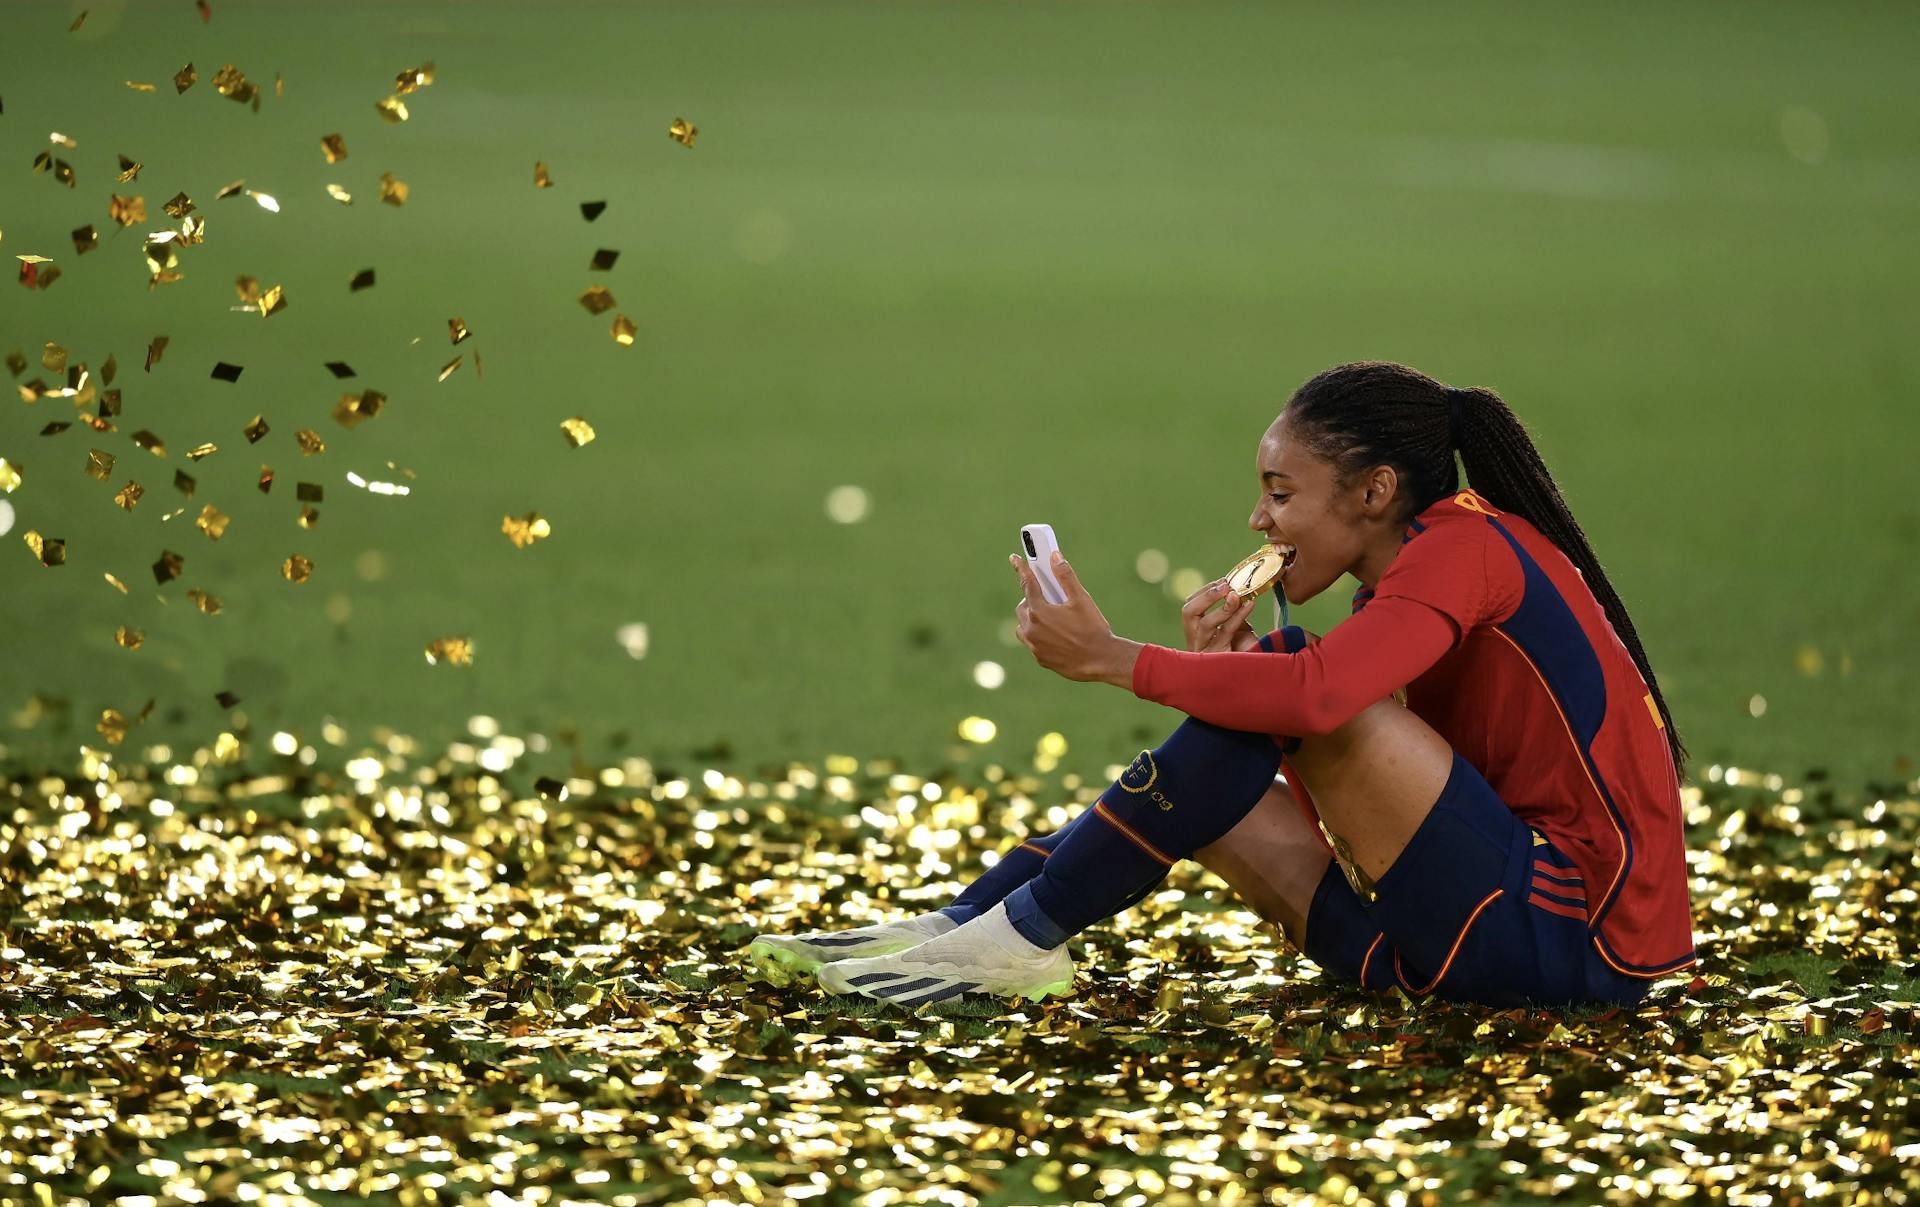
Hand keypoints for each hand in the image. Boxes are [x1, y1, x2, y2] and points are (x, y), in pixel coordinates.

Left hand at [1010, 550, 1134, 683]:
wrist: (1101, 660)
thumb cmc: (1092, 628)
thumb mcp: (1081, 599)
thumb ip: (1066, 576)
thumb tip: (1055, 557)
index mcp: (1039, 611)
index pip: (1027, 584)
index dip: (1021, 569)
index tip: (1015, 558)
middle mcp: (1031, 629)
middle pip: (1023, 607)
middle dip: (1032, 599)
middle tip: (1048, 597)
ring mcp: (1034, 645)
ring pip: (1024, 626)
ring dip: (1032, 619)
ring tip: (1050, 617)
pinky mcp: (1040, 658)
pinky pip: (1032, 642)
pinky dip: (1039, 635)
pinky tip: (1056, 635)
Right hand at [1183, 578, 1262, 652]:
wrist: (1251, 680)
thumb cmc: (1242, 653)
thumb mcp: (1233, 629)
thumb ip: (1231, 613)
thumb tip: (1238, 588)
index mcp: (1195, 633)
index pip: (1190, 608)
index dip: (1204, 592)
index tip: (1223, 581)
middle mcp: (1195, 642)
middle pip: (1189, 613)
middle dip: (1207, 596)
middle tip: (1226, 585)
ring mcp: (1204, 651)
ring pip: (1206, 624)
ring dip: (1223, 606)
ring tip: (1237, 594)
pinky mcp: (1217, 659)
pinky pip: (1226, 633)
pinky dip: (1238, 616)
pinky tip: (1249, 604)